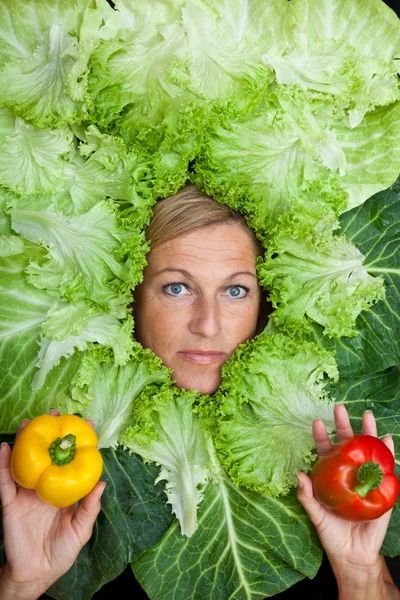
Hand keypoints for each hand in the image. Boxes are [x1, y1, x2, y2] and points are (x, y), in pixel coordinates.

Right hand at [0, 410, 105, 599]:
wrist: (37, 573)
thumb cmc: (62, 552)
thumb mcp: (81, 530)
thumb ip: (90, 508)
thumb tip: (102, 483)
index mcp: (62, 490)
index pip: (70, 460)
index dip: (77, 442)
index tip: (86, 422)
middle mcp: (44, 487)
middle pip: (46, 454)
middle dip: (49, 433)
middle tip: (55, 413)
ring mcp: (26, 493)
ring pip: (24, 462)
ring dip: (24, 441)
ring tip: (27, 423)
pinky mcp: (10, 503)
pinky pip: (5, 481)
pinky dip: (3, 464)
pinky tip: (4, 448)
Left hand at [297, 404, 396, 598]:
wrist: (353, 555)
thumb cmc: (331, 535)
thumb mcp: (316, 516)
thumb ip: (307, 497)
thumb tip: (298, 474)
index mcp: (332, 476)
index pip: (326, 451)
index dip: (322, 436)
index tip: (317, 421)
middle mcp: (349, 473)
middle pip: (347, 444)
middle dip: (344, 425)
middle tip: (340, 407)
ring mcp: (366, 479)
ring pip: (367, 451)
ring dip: (368, 433)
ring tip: (367, 415)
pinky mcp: (382, 490)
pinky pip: (386, 469)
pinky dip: (387, 454)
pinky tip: (386, 440)